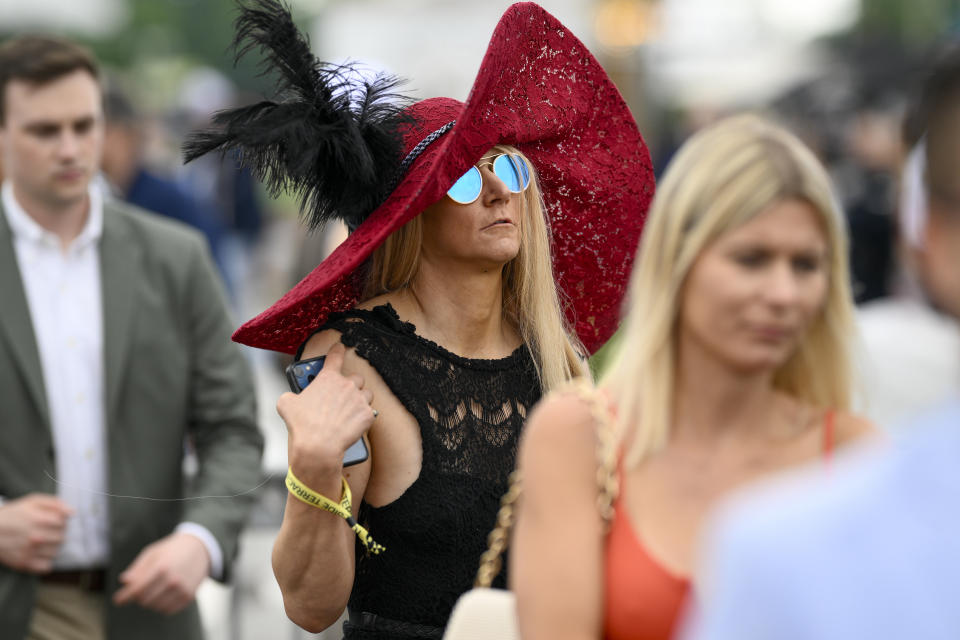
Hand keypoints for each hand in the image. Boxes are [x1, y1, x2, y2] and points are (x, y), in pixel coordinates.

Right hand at [0, 493, 71, 572]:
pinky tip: (38, 553)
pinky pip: (46, 566)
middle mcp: (36, 537)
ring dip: (52, 547)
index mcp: (39, 519)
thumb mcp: (32, 501)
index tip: (53, 521)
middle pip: (61, 537)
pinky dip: (45, 561)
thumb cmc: (12, 514)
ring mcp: (30, 551)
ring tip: (42, 541)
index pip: (64, 523)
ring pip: (55, 552)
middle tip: (47, 531)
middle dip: (57, 533)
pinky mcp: (24, 563)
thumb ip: (55, 504)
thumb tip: (72, 512)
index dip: (60, 521)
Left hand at [113, 532, 210, 613]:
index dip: (125, 596)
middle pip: (144, 600)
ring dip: (150, 601)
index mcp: (161, 567)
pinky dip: (161, 605)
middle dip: (138, 596)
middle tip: (141, 587)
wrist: (200, 548)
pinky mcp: (189, 596)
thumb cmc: (172, 549)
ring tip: (154, 588)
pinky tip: (163, 594)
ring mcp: (182, 589)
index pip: (137, 589)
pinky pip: (168, 610)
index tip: (117, 600)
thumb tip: (124, 582)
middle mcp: (172, 580)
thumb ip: (137, 568)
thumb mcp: (152, 552)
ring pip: (155, 607)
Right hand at [277, 342, 375, 483]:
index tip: (340, 346)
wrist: (319, 446)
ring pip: (366, 393)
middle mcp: (346, 385)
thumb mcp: (286, 405)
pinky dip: (364, 416)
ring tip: (350, 409)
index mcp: (328, 378)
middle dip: (350, 384)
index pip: (335, 356)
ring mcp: (359, 399)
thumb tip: (290, 399)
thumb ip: (291, 396)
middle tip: (342, 394)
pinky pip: (370, 412)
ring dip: (360, 398)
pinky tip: (355, 423)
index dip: (338, 350)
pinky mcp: (367, 415)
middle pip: (355, 377)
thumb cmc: (303, 425)